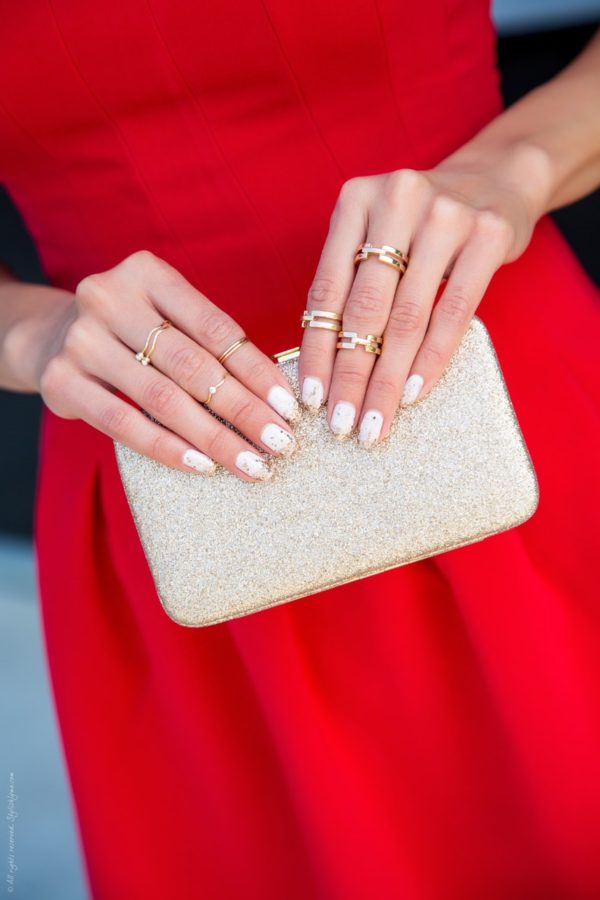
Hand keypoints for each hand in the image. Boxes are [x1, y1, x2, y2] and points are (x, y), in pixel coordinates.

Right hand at [37, 250, 300, 480]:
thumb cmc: (133, 330)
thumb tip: (276, 397)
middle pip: (193, 366)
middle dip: (244, 411)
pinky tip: (203, 466)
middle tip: (280, 444)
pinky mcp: (62, 381)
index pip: (216, 329)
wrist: (52, 337)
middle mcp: (109, 298)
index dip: (257, 371)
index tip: (290, 408)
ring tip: (252, 464)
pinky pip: (124, 424)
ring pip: (162, 399)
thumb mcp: (168, 317)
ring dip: (214, 438)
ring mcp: (81, 340)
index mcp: (147, 273)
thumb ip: (211, 344)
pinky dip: (168, 449)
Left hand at [298, 142, 540, 445]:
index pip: (327, 290)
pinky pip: (453, 312)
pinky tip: (413, 394)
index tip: (310, 400)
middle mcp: (397, 199)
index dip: (316, 350)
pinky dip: (432, 359)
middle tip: (342, 425)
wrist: (495, 180)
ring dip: (388, 380)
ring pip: (407, 316)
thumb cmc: (421, 225)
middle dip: (351, 376)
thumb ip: (351, 283)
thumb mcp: (377, 236)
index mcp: (356, 201)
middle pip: (365, 308)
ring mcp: (445, 215)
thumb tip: (323, 368)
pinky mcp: (488, 234)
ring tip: (375, 423)